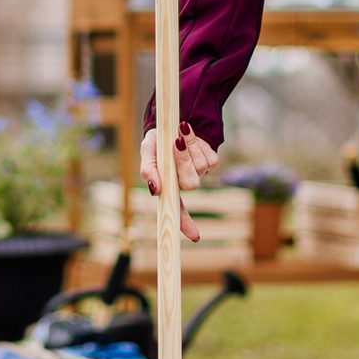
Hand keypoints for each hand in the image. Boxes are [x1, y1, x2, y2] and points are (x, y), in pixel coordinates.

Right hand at [139, 123, 218, 242]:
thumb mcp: (147, 152)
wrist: (173, 121)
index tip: (194, 236)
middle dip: (183, 161)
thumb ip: (148, 171)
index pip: (177, 210)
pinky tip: (190, 136)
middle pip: (191, 184)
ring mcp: (200, 173)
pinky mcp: (212, 161)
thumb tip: (155, 191)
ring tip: (179, 135)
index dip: (185, 223)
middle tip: (175, 142)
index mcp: (169, 186)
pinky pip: (210, 158)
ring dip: (190, 147)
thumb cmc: (156, 142)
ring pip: (201, 168)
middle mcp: (185, 182)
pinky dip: (198, 143)